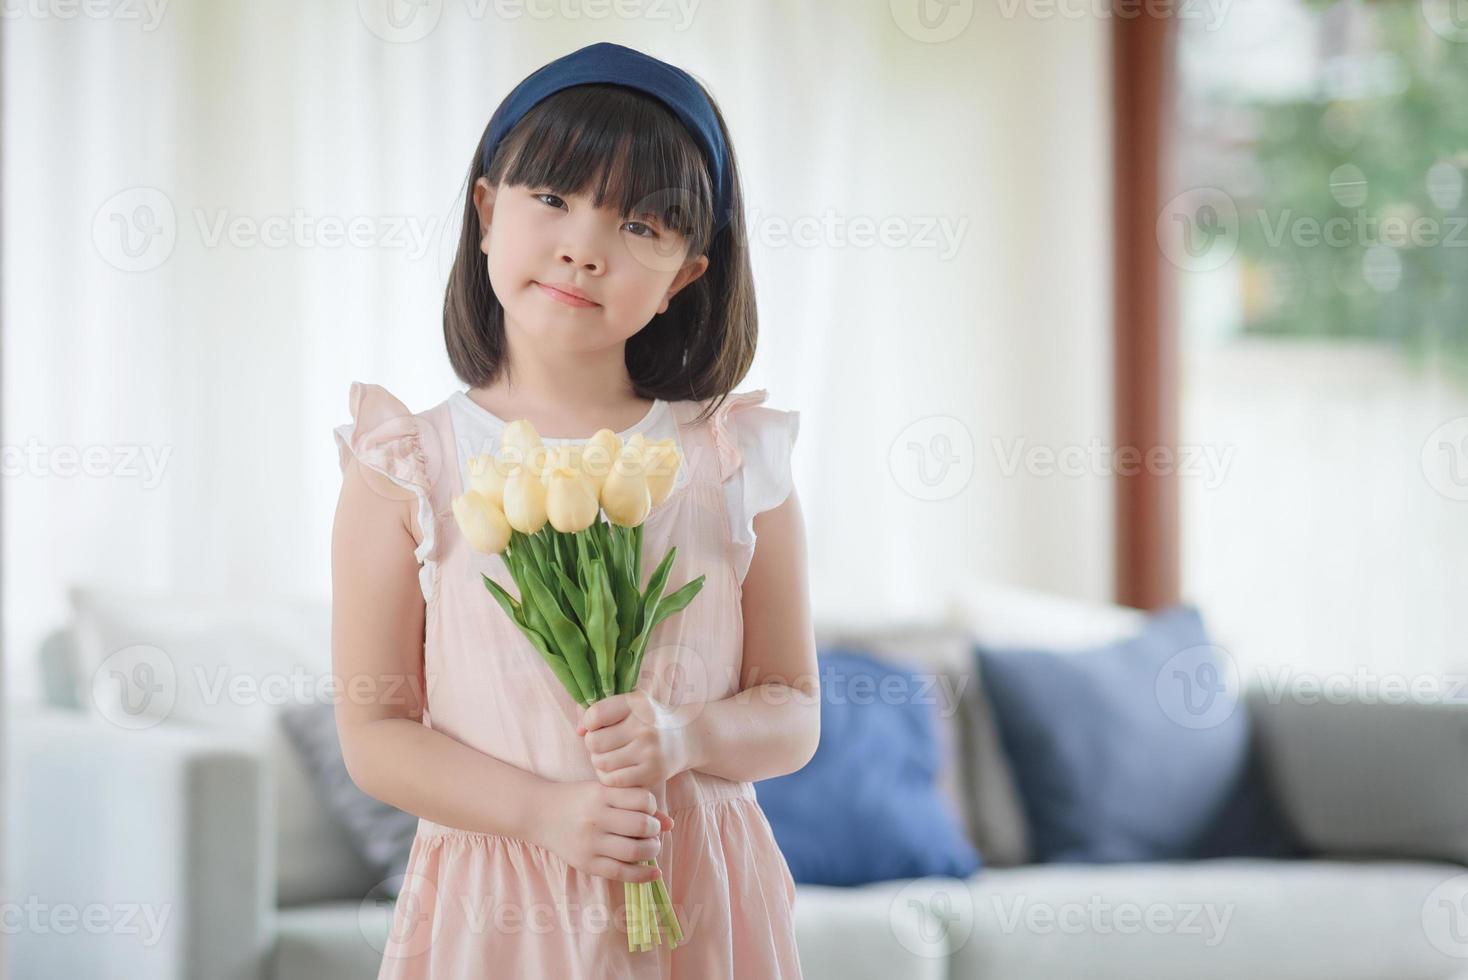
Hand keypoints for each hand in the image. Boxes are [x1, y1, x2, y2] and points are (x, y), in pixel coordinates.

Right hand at [535, 780, 673, 883]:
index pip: (643, 800)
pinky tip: (654, 871)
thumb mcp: (602, 792)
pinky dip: (643, 875)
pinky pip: (621, 873)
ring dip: (652, 850)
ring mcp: (590, 843)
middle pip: (641, 827)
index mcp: (600, 794)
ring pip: (635, 852)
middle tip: (652, 831)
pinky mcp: (587, 864)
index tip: (649, 810)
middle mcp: (595, 818)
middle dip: (654, 830)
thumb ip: (634, 802)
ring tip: (650, 847)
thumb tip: (670, 823)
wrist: (539, 813)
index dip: (653, 806)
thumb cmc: (577, 799)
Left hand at [576, 690, 693, 789]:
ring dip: (599, 761)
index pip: (595, 715)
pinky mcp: (652, 774)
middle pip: (593, 742)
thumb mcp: (629, 703)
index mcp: (637, 703)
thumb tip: (579, 730)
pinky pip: (613, 780)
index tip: (597, 725)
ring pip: (601, 763)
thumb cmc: (648, 718)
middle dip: (593, 744)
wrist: (686, 737)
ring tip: (611, 755)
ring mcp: (650, 752)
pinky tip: (617, 768)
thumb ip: (599, 709)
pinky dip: (608, 777)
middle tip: (604, 743)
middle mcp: (645, 727)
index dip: (588, 722)